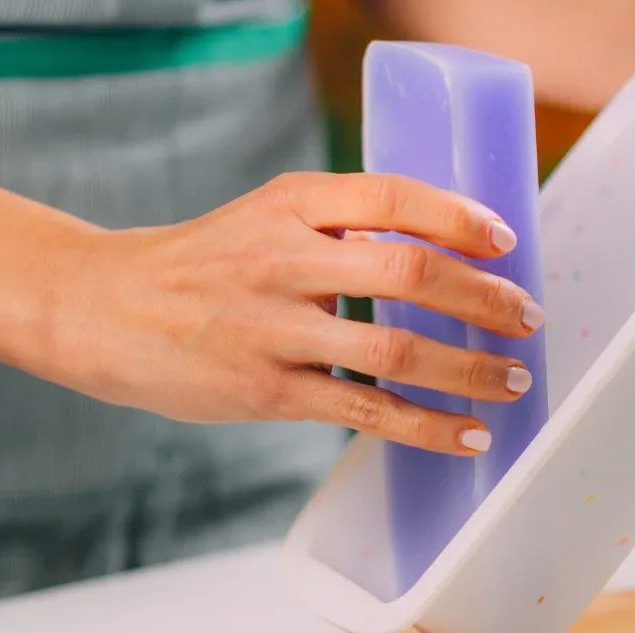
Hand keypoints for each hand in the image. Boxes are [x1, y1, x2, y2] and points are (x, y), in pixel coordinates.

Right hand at [45, 172, 543, 454]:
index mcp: (291, 203)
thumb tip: (442, 252)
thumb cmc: (202, 265)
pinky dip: (427, 425)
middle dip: (484, 298)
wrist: (105, 310)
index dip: (460, 216)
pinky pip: (366, 409)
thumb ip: (339, 225)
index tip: (506, 241)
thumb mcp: (264, 217)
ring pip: (397, 346)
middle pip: (410, 270)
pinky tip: (467, 434)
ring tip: (513, 379)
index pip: (393, 196)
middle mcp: (286, 257)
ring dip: (470, 367)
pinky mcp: (269, 390)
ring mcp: (276, 327)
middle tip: (528, 316)